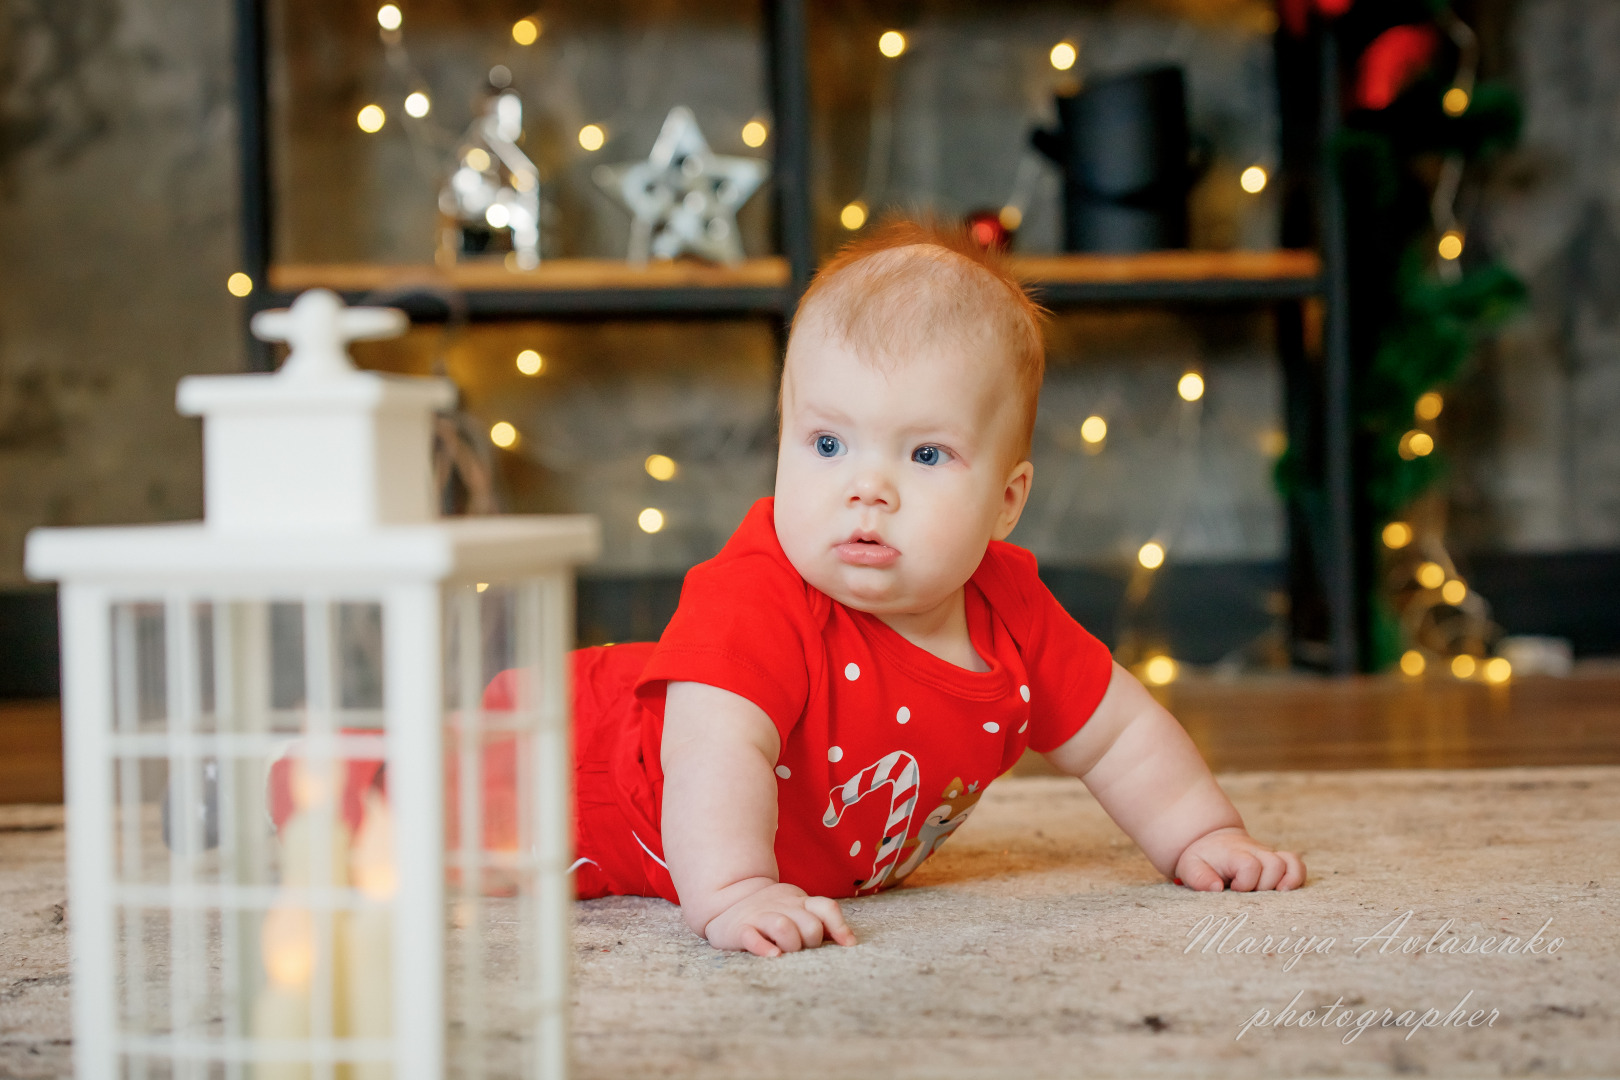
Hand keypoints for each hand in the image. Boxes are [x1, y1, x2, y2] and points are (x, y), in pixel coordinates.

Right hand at [702, 881, 857, 955]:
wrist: (724, 900)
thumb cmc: (770, 913)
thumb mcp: (796, 910)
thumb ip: (820, 922)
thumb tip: (850, 941)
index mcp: (798, 902)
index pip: (826, 908)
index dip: (840, 926)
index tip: (848, 945)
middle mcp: (782, 907)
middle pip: (810, 925)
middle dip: (812, 942)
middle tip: (801, 949)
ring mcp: (760, 916)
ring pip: (784, 927)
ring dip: (791, 944)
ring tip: (785, 953)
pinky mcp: (739, 929)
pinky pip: (752, 938)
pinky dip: (764, 948)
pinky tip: (772, 956)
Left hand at [1174, 827, 1304, 891]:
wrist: (1212, 840)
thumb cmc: (1202, 858)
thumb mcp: (1190, 866)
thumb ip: (1198, 877)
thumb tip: (1216, 888)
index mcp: (1234, 853)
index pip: (1250, 866)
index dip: (1246, 882)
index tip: (1234, 889)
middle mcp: (1255, 851)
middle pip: (1275, 865)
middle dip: (1266, 885)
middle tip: (1251, 893)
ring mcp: (1268, 855)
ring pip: (1290, 864)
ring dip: (1285, 882)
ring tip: (1274, 893)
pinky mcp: (1277, 860)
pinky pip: (1296, 864)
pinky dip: (1296, 877)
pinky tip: (1285, 890)